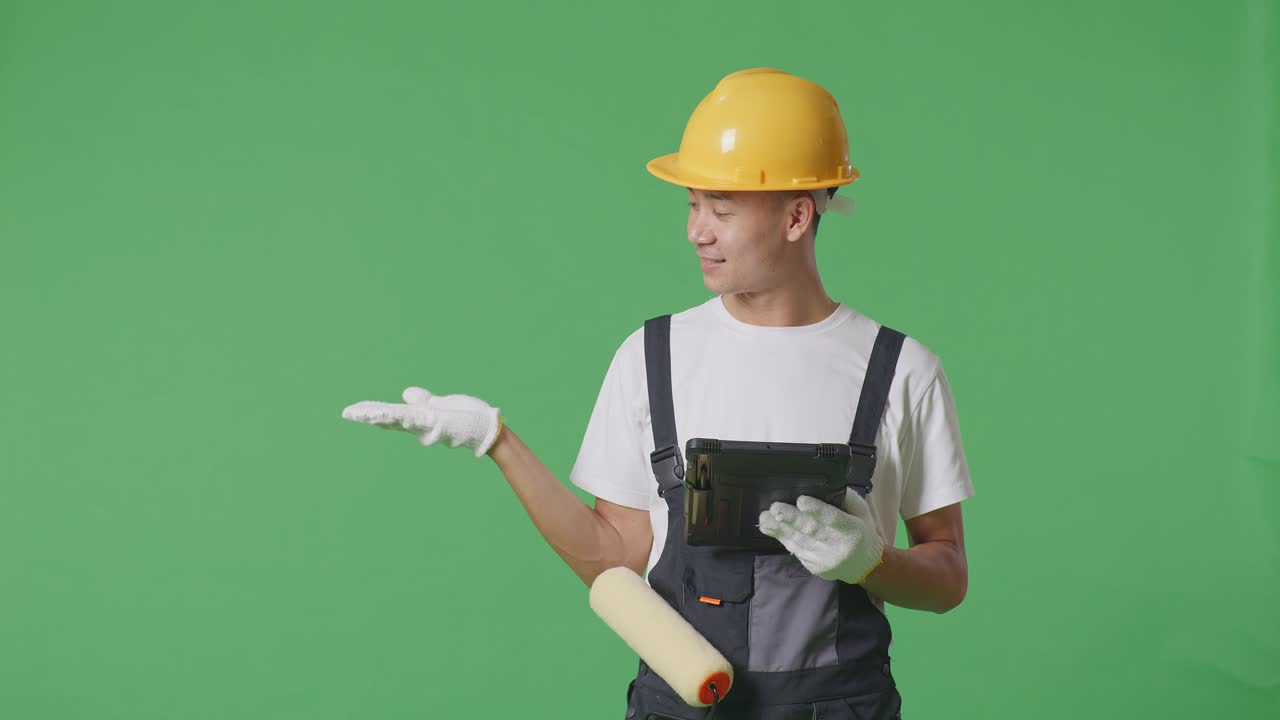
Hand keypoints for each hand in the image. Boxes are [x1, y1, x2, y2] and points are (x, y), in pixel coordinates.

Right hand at [341, 386, 502, 457]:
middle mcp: (420, 425)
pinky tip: (392, 413)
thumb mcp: (440, 405)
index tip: (351, 411)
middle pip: (390, 419)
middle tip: (347, 413)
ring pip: (400, 420)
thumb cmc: (466, 417)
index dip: (371, 413)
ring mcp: (429, 426)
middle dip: (369, 416)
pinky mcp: (439, 424)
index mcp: (419, 419)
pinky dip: (404, 416)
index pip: (390, 415)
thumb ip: (423, 401)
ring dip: (382, 416)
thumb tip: (407, 393)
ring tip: (363, 413)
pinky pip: (419, 419)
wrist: (487, 428)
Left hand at [758, 491, 884, 583]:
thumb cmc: (861, 532)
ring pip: (800, 542)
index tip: (801, 500)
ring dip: (780, 529)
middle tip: (775, 508)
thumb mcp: (862, 512)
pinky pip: (796, 551)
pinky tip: (771, 529)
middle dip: (791, 519)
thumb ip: (846, 498)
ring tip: (765, 517)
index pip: (834, 520)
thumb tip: (825, 485)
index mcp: (853, 531)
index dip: (817, 510)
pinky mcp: (815, 567)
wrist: (864, 566)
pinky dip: (782, 538)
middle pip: (812, 531)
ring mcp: (825, 560)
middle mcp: (839, 547)